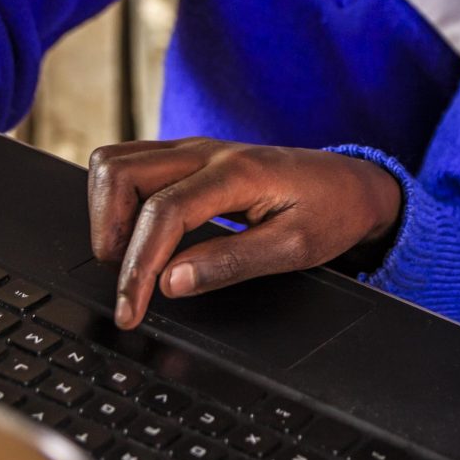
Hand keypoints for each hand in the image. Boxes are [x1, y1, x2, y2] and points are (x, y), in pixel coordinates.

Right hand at [88, 139, 402, 328]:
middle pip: (119, 172)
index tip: (130, 309)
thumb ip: (231, 264)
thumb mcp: (295, 249)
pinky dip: (118, 201)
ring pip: (115, 161)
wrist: (352, 184)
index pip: (163, 213)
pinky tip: (137, 236)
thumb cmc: (331, 212)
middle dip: (109, 233)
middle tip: (126, 280)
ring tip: (128, 259)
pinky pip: (130, 164)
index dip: (137, 266)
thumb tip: (171, 282)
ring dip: (107, 212)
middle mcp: (206, 151)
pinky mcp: (187, 156)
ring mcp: (193, 149)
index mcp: (236, 172)